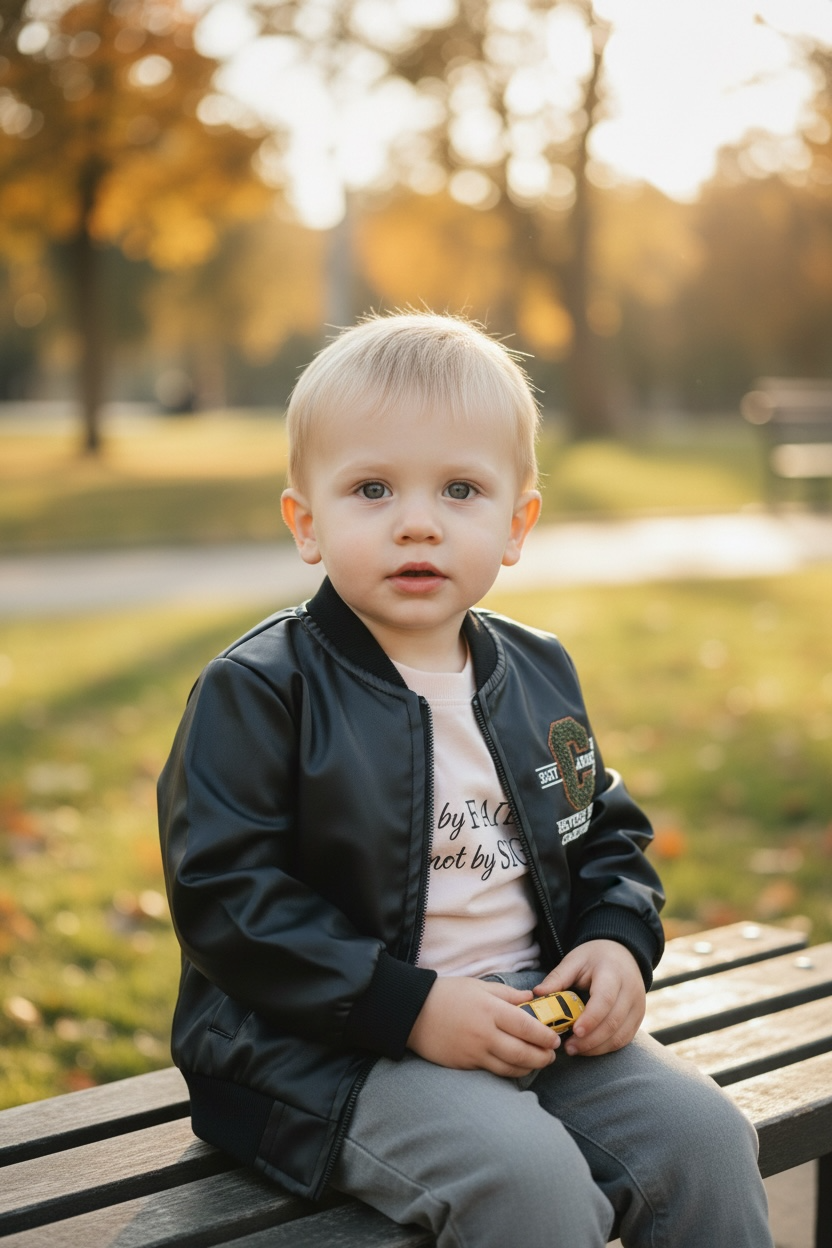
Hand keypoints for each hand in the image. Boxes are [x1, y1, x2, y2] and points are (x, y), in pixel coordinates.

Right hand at [407, 976, 558, 1076]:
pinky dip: (508, 1071)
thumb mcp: (478, 986)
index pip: (526, 1027)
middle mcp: (484, 1034)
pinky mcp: (464, 1064)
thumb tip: (532, 999)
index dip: (544, 1036)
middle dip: (542, 1057)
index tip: (555, 1039)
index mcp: (490, 1010)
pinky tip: (515, 1067)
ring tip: (537, 1063)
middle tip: (552, 1056)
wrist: (413, 1011)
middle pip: (522, 1053)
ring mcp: (474, 1052)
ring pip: (509, 1067)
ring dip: (528, 1068)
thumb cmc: (447, 994)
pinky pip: (492, 1071)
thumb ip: (507, 994)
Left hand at [535, 940, 645, 1056]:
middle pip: (613, 1021)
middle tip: (568, 1047)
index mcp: (613, 972)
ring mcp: (638, 1006)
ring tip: (575, 1049)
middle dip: (591, 1040)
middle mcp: (630, 990)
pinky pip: (624, 1039)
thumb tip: (537, 993)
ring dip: (598, 1047)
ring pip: (621, 1035)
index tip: (575, 1031)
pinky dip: (606, 1047)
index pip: (605, 999)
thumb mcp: (574, 960)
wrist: (622, 954)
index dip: (591, 1018)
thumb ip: (558, 977)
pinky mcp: (638, 1018)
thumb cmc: (594, 958)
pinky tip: (589, 1048)